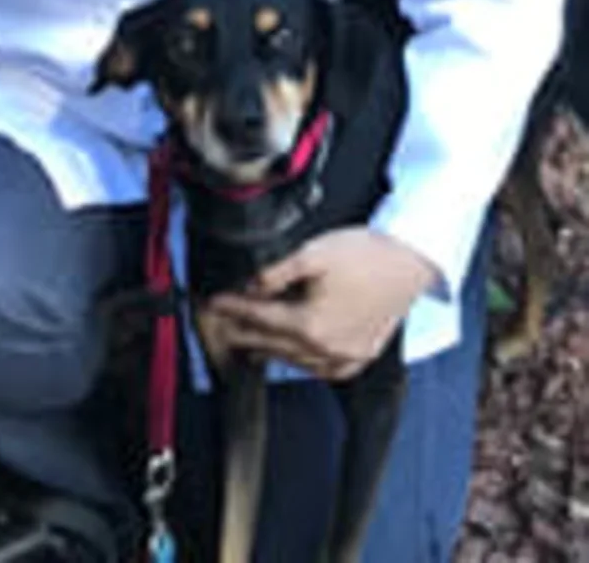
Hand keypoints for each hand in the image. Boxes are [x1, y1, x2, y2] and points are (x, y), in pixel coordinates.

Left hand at [194, 228, 438, 380]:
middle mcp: (327, 350)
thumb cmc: (366, 254)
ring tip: (247, 338)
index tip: (212, 303)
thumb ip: (273, 272)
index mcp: (311, 325)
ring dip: (268, 348)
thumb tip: (248, 286)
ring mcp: (346, 357)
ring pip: (294, 360)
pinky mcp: (361, 356)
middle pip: (272, 343)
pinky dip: (300, 360)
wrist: (410, 260)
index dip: (231, 309)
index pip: (258, 319)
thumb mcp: (311, 253)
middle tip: (220, 324)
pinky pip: (320, 368)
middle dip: (242, 331)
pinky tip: (292, 351)